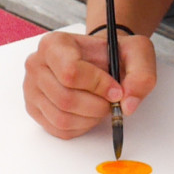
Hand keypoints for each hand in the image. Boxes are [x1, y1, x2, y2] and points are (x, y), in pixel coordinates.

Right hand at [24, 29, 159, 140]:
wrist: (98, 62)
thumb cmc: (111, 56)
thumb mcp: (136, 53)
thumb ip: (141, 75)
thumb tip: (127, 104)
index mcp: (54, 44)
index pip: (71, 71)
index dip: (98, 86)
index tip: (116, 90)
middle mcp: (36, 65)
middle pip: (66, 99)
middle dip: (96, 106)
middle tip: (111, 102)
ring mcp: (32, 89)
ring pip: (61, 118)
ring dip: (89, 119)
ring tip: (100, 106)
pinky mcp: (35, 109)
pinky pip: (58, 129)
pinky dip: (80, 127)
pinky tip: (89, 113)